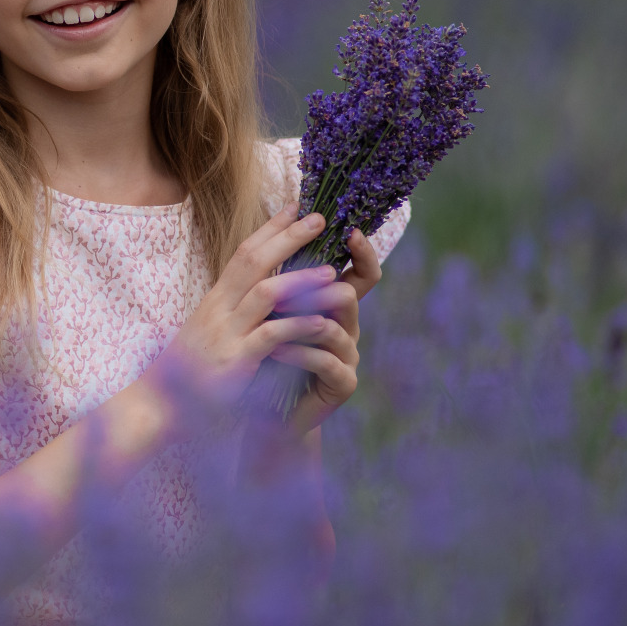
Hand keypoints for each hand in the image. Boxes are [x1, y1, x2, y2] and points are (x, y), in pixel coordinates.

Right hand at [148, 205, 342, 419]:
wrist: (157, 408)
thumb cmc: (185, 375)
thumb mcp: (208, 336)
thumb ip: (232, 316)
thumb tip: (257, 297)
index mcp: (214, 301)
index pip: (243, 254)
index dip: (269, 229)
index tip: (294, 207)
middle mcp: (217, 310)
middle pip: (253, 261)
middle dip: (287, 237)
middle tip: (318, 217)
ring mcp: (225, 334)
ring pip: (265, 293)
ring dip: (300, 279)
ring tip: (330, 270)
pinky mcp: (235, 362)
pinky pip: (271, 336)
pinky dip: (298, 325)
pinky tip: (321, 321)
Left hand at [267, 226, 382, 435]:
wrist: (264, 409)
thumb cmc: (266, 352)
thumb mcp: (272, 310)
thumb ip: (283, 274)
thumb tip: (283, 217)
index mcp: (333, 304)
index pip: (360, 271)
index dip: (362, 250)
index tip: (349, 228)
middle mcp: (347, 326)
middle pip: (350, 294)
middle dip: (321, 285)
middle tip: (294, 278)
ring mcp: (348, 355)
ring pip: (336, 326)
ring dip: (301, 319)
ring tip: (271, 316)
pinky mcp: (342, 383)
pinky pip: (325, 361)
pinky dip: (297, 352)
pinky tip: (273, 349)